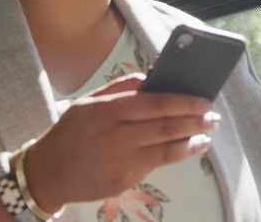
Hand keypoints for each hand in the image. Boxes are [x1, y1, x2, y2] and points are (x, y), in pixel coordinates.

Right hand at [21, 73, 219, 210]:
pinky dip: (173, 156)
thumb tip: (152, 78)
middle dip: (194, 121)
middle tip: (213, 117)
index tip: (203, 100)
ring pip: (165, 151)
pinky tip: (186, 148)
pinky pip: (153, 165)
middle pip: (165, 127)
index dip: (183, 102)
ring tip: (206, 136)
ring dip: (191, 142)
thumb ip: (120, 88)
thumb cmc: (71, 132)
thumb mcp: (88, 102)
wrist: (47, 173)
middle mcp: (114, 136)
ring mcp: (118, 162)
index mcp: (106, 111)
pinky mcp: (121, 182)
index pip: (154, 103)